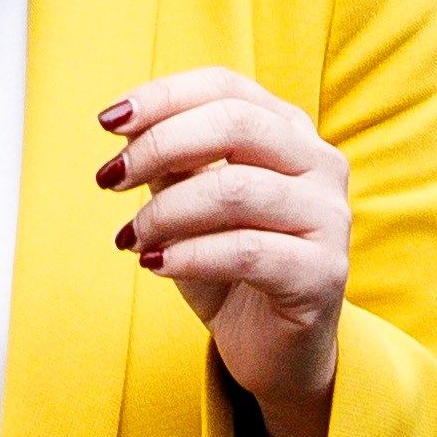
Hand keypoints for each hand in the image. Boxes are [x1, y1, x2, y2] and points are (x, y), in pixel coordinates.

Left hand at [100, 67, 352, 436]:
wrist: (272, 349)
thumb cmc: (228, 267)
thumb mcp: (189, 206)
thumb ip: (172, 164)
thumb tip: (129, 132)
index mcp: (289, 133)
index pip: (227, 87)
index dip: (164, 97)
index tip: (107, 122)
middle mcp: (320, 164)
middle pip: (235, 124)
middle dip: (159, 146)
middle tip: (110, 179)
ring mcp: (329, 218)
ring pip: (235, 189)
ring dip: (166, 211)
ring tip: (131, 237)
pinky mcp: (324, 273)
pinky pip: (245, 250)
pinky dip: (187, 255)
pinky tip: (155, 265)